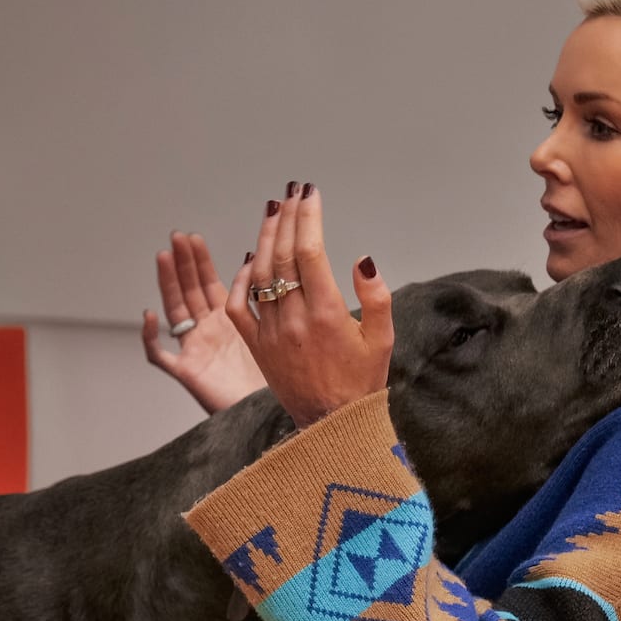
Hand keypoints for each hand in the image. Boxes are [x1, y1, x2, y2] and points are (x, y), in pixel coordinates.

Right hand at [141, 230, 267, 414]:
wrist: (277, 413)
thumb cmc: (285, 378)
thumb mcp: (280, 329)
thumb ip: (271, 299)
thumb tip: (266, 263)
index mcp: (230, 321)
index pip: (208, 283)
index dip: (199, 261)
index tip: (194, 238)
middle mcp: (208, 332)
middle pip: (189, 290)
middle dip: (182, 263)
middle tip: (176, 237)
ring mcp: (195, 350)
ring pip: (175, 311)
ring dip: (168, 284)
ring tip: (163, 257)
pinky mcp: (188, 373)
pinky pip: (160, 355)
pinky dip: (152, 337)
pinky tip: (150, 316)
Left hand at [224, 184, 392, 428]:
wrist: (332, 427)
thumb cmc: (362, 383)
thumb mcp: (383, 341)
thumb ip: (376, 298)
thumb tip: (362, 259)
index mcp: (327, 315)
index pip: (311, 253)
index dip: (308, 219)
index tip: (310, 194)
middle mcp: (294, 320)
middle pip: (282, 257)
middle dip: (287, 219)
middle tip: (290, 193)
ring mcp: (270, 333)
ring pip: (259, 276)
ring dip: (264, 240)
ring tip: (273, 213)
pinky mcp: (256, 346)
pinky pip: (238, 308)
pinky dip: (241, 281)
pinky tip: (250, 259)